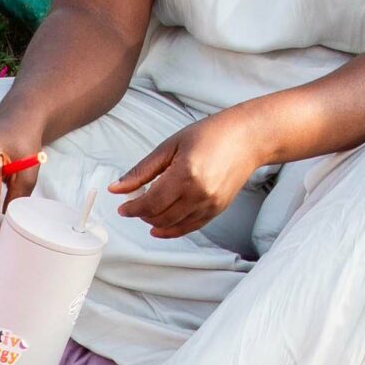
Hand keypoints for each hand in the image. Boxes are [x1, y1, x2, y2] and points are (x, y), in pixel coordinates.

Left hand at [109, 111, 267, 239]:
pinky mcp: (217, 210)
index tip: (122, 208)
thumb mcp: (170, 146)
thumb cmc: (210, 135)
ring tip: (148, 210)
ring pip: (173, 226)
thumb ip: (141, 171)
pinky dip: (172, 229)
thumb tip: (116, 188)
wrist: (248, 138)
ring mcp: (210, 205)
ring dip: (155, 223)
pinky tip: (161, 225)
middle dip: (142, 215)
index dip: (132, 209)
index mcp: (185, 175)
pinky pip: (189, 227)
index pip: (150, 204)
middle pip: (160, 218)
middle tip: (134, 204)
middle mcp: (199, 194)